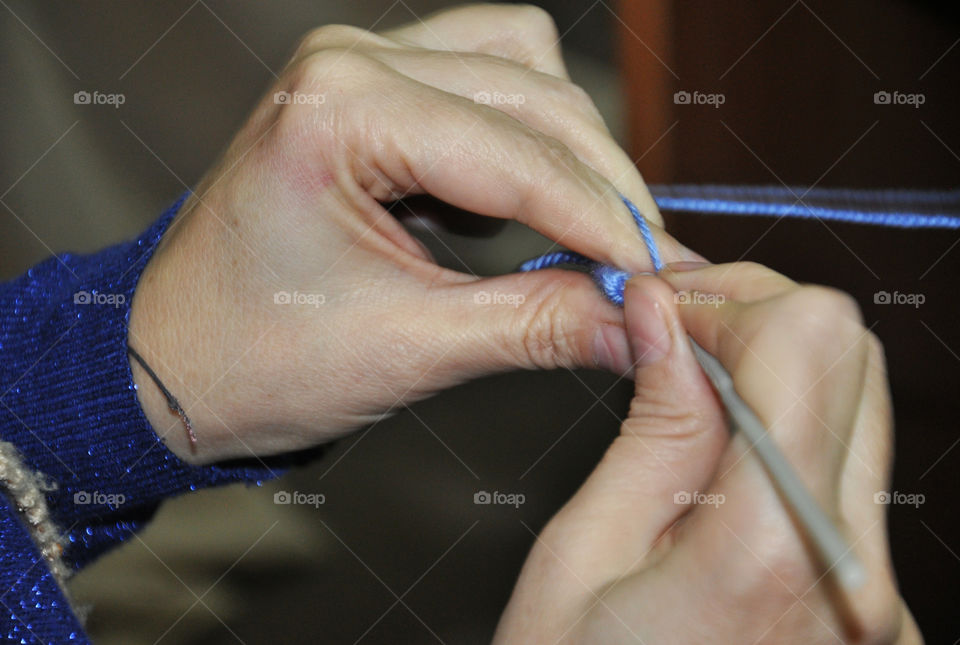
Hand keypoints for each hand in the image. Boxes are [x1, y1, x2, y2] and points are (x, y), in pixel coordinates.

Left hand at [127, 4, 697, 463]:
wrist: (171, 361)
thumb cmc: (252, 357)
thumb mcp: (409, 348)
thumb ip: (538, 323)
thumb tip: (638, 319)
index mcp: (341, 110)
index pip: (519, 155)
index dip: (606, 220)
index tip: (664, 273)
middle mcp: (349, 62)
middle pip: (535, 96)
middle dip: (599, 185)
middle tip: (641, 264)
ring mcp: (357, 64)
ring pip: (519, 68)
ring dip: (567, 148)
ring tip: (589, 232)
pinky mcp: (369, 88)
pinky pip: (483, 77)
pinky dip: (525, 134)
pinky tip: (527, 198)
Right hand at [495, 262, 922, 643]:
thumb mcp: (583, 554)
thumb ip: (651, 424)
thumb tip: (664, 313)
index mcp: (769, 552)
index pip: (808, 344)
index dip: (729, 301)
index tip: (663, 312)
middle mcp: (853, 572)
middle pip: (852, 358)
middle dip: (759, 318)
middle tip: (674, 333)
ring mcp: (876, 595)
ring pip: (859, 407)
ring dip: (775, 369)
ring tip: (686, 387)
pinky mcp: (870, 603)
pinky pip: (847, 472)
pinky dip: (789, 429)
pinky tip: (719, 448)